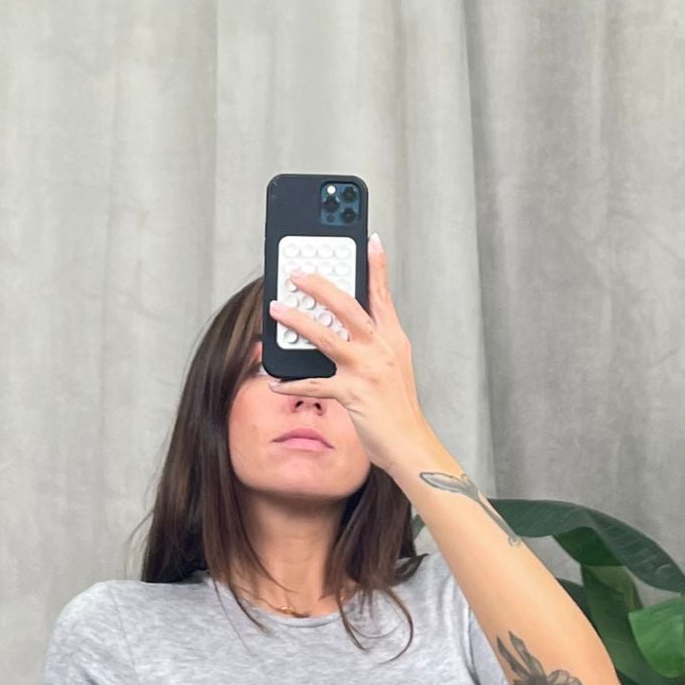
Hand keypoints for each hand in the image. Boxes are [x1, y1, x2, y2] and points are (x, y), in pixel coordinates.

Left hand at [267, 235, 435, 477]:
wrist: (410, 444)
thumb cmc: (398, 408)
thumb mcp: (394, 368)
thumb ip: (375, 345)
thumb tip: (343, 329)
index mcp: (393, 339)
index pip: (383, 295)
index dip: (376, 266)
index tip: (369, 239)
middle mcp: (381, 349)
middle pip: (348, 306)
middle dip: (320, 286)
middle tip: (296, 273)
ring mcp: (367, 370)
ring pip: (326, 337)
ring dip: (297, 321)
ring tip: (276, 310)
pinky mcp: (352, 394)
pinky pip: (314, 384)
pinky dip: (291, 383)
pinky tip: (274, 381)